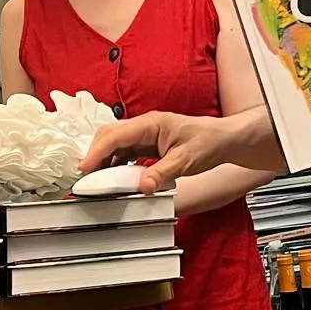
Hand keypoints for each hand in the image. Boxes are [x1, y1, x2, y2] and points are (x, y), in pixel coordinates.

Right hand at [79, 110, 282, 193]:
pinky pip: (125, 152)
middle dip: (95, 155)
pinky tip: (116, 177)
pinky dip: (116, 163)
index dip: (96, 152)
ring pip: (115, 144)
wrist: (225, 140)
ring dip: (104, 160)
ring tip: (98, 180)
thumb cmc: (209, 142)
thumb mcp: (185, 161)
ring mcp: (146, 134)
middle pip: (109, 136)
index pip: (115, 136)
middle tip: (86, 176)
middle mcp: (145, 126)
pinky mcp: (149, 143)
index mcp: (151, 123)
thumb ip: (161, 173)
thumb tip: (142, 186)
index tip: (85, 167)